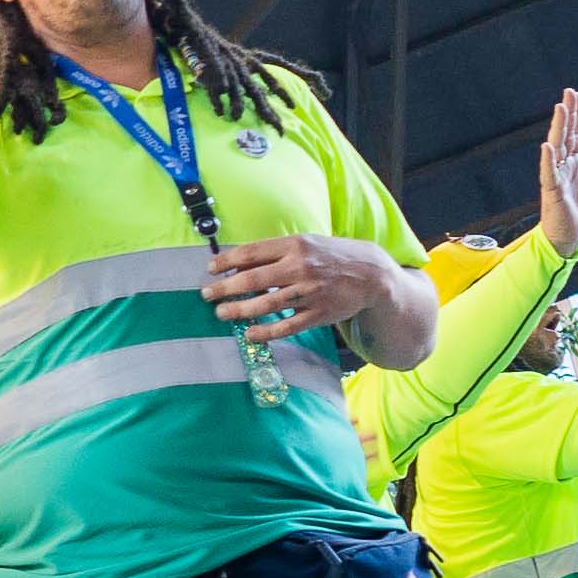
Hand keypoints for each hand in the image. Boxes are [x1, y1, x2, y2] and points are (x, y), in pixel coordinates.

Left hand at [205, 232, 394, 344]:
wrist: (370, 274)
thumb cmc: (329, 256)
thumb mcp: (304, 244)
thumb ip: (273, 253)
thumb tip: (235, 263)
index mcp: (294, 245)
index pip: (251, 252)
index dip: (226, 262)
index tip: (210, 270)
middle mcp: (300, 268)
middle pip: (253, 280)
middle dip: (225, 289)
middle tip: (207, 295)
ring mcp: (309, 293)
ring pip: (266, 305)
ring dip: (239, 311)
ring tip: (221, 314)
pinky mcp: (318, 314)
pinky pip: (286, 326)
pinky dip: (265, 332)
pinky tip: (249, 334)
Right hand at [531, 88, 577, 257]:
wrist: (569, 239)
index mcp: (575, 165)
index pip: (576, 134)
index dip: (577, 115)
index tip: (576, 96)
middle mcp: (564, 167)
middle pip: (567, 134)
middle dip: (569, 113)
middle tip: (570, 92)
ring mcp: (557, 177)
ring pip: (557, 147)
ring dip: (559, 128)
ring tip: (561, 108)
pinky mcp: (552, 192)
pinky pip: (549, 173)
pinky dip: (548, 160)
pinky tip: (548, 145)